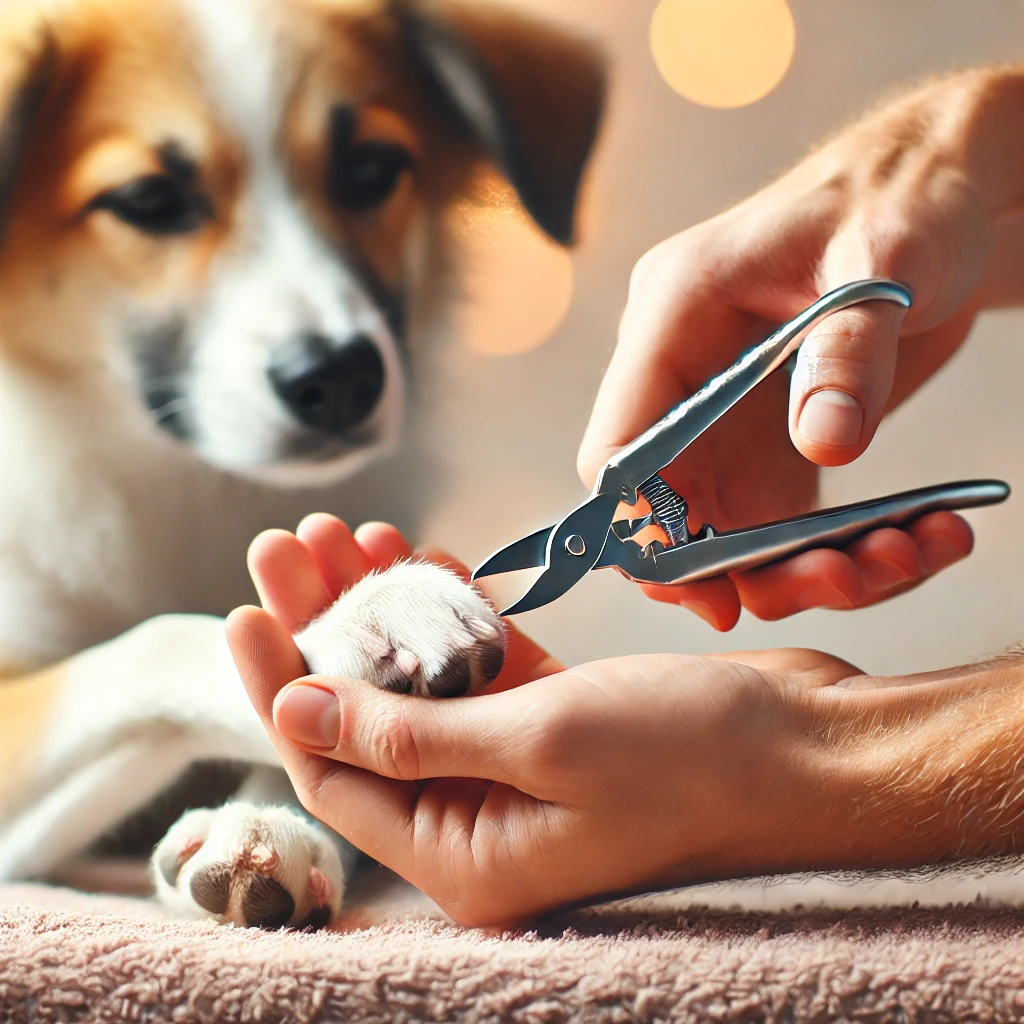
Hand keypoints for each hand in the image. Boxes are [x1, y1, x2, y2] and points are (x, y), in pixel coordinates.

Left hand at [227, 516, 879, 924]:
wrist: (813, 746)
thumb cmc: (693, 758)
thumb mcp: (541, 742)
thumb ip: (411, 731)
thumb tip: (294, 712)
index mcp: (466, 854)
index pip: (336, 769)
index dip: (282, 687)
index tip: (250, 608)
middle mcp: (483, 815)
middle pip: (372, 715)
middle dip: (326, 626)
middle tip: (289, 545)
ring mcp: (521, 762)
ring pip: (424, 679)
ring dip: (388, 607)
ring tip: (348, 533)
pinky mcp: (557, 716)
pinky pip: (482, 664)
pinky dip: (453, 613)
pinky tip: (423, 559)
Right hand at [579, 70, 1023, 628]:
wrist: (937, 198)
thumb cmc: (899, 200)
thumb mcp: (883, 262)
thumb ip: (847, 354)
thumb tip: (825, 449)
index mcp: (672, 318)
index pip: (618, 446)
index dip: (641, 525)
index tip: (707, 583)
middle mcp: (684, 376)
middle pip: (667, 508)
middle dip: (740, 566)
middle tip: (830, 581)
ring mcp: (726, 416)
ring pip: (729, 531)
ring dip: (804, 567)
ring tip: (904, 554)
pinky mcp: (771, 440)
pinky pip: (783, 523)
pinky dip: (841, 549)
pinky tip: (916, 539)